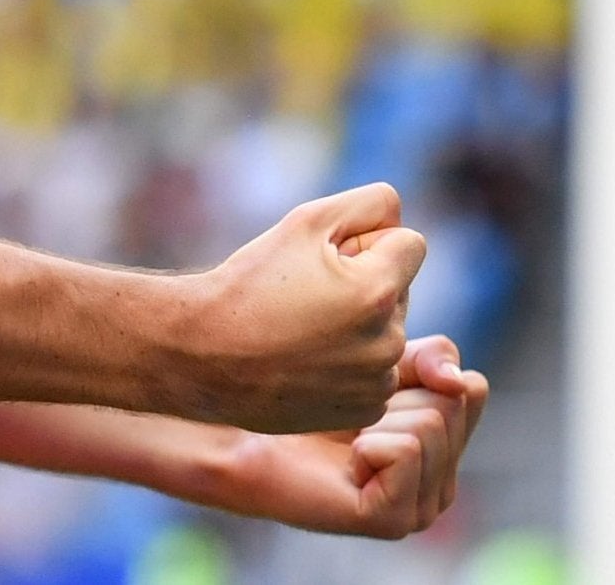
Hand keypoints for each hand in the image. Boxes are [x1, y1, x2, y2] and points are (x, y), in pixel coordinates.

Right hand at [173, 183, 426, 434]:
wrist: (204, 357)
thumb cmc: (252, 284)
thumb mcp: (306, 221)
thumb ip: (369, 205)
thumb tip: (399, 221)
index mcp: (378, 291)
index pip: (410, 244)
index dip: (368, 241)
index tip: (327, 258)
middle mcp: (388, 342)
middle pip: (400, 289)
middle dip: (367, 282)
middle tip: (307, 294)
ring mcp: (377, 383)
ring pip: (387, 331)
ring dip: (360, 324)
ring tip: (302, 328)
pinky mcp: (364, 410)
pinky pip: (376, 370)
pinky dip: (351, 362)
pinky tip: (307, 359)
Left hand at [206, 335, 489, 538]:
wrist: (252, 434)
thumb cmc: (314, 400)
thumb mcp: (386, 363)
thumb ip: (434, 358)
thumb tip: (460, 379)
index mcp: (450, 451)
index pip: (472, 389)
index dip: (419, 372)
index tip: (376, 388)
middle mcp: (444, 487)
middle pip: (451, 406)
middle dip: (394, 396)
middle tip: (356, 420)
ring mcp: (422, 510)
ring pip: (430, 426)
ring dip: (377, 418)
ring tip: (349, 441)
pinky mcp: (393, 521)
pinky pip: (405, 451)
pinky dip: (368, 442)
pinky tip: (347, 460)